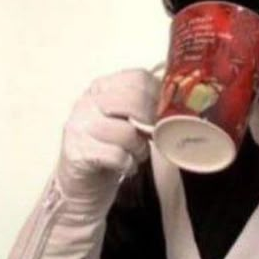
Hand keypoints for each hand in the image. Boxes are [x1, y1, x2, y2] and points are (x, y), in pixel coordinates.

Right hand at [55, 69, 158, 217]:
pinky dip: (129, 164)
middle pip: (133, 101)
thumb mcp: (126, 119)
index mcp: (102, 87)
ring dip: (140, 148)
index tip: (164, 113)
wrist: (82, 181)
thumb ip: (144, 107)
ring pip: (127, 132)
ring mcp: (79, 126)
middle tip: (152, 135)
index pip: (138, 77)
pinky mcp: (78, 152)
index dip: (158, 96)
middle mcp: (88, 102)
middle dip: (151, 122)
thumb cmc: (110, 146)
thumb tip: (179, 106)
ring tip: (136, 154)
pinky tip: (125, 166)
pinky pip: (117, 155)